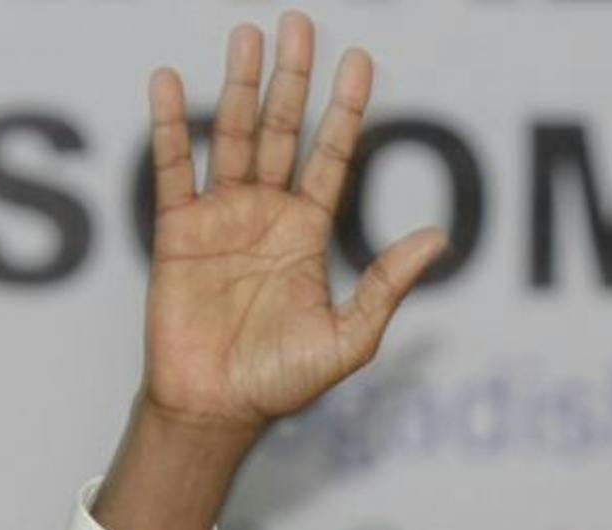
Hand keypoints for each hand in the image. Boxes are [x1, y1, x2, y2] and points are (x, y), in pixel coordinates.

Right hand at [95, 13, 445, 529]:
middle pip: (283, 132)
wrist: (217, 410)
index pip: (331, 157)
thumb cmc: (281, 382)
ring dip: (241, 87)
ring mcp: (222, 218)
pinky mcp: (178, 232)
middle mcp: (267, 215)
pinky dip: (172, 126)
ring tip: (248, 35)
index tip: (360, 61)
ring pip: (234, 137)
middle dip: (293, 79)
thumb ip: (388, 286)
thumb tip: (439, 239)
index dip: (347, 111)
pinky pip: (174, 170)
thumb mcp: (348, 338)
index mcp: (308, 234)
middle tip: (299, 23)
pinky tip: (172, 83)